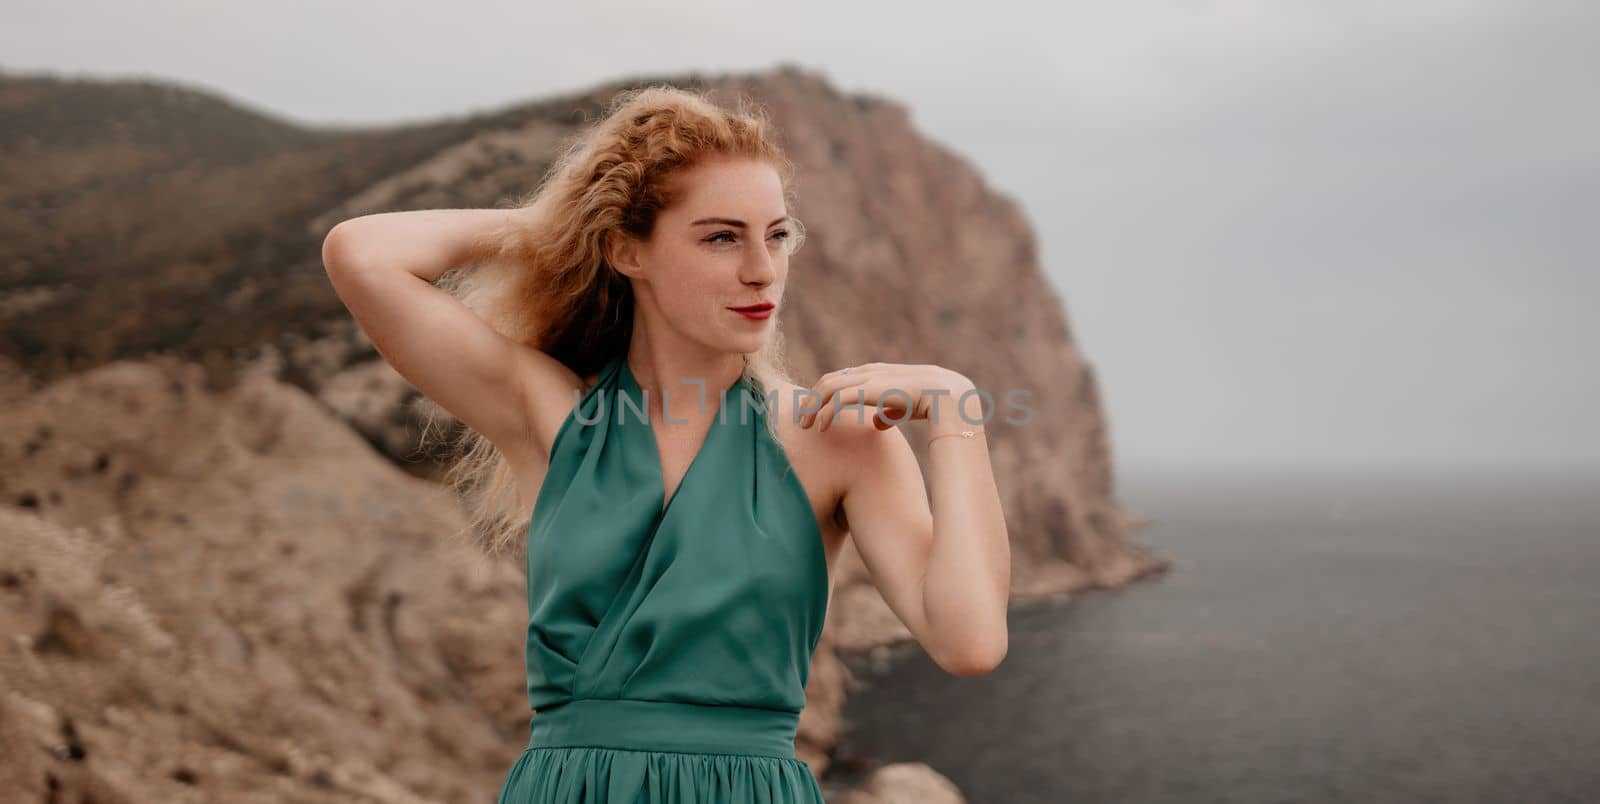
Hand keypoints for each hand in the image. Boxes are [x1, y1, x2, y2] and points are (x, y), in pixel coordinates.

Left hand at [798, 362, 978, 432]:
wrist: (952, 399)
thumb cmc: (934, 405)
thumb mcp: (906, 407)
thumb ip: (888, 411)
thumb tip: (876, 421)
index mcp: (879, 373)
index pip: (843, 378)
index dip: (825, 394)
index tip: (815, 413)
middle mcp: (872, 371)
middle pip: (830, 380)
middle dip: (812, 399)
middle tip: (801, 419)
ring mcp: (871, 378)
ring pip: (830, 387)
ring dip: (813, 406)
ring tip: (805, 425)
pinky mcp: (872, 389)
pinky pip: (839, 398)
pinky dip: (826, 412)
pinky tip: (821, 427)